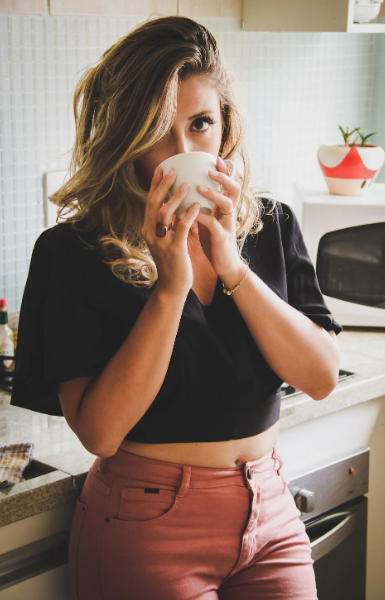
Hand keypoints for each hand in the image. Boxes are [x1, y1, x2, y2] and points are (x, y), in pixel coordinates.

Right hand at [141, 166, 200, 296]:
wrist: (173, 286)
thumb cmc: (173, 262)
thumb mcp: (167, 240)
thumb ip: (168, 224)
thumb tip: (175, 206)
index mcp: (148, 230)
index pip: (149, 203)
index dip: (154, 185)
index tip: (161, 168)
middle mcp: (151, 233)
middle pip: (154, 204)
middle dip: (163, 185)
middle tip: (173, 170)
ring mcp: (161, 242)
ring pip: (165, 213)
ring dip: (176, 197)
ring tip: (187, 184)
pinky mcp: (174, 249)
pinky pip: (180, 228)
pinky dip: (188, 215)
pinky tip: (196, 206)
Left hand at [194, 155, 243, 277]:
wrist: (224, 266)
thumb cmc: (214, 242)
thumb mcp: (210, 220)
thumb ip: (205, 207)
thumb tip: (189, 192)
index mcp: (226, 209)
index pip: (229, 184)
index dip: (225, 171)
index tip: (215, 158)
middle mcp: (229, 214)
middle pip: (235, 189)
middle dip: (224, 177)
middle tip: (211, 169)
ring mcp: (227, 225)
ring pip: (227, 204)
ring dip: (214, 194)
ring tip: (200, 187)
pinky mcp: (222, 238)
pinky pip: (214, 224)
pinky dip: (203, 217)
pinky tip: (192, 213)